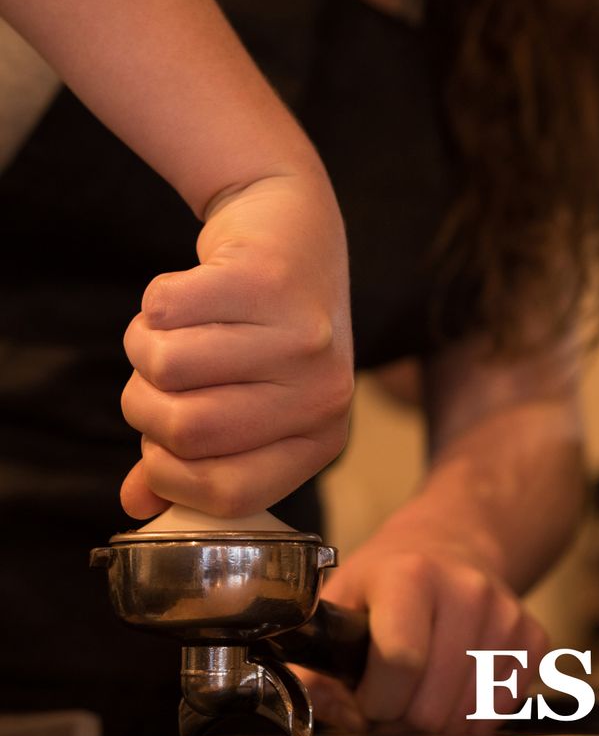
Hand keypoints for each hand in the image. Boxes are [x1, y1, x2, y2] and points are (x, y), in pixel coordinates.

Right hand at [119, 172, 353, 517]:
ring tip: (177, 328)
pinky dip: (155, 300)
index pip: (227, 494)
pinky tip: (192, 290)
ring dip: (146, 345)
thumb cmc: (263, 331)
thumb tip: (136, 506)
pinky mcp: (265, 279)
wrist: (293, 230)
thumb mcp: (250, 400)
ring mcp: (301, 336)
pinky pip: (163, 308)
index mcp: (323, 438)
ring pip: (166, 365)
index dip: (170, 475)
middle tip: (158, 376)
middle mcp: (324, 393)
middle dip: (145, 405)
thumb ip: (196, 457)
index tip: (158, 446)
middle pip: (187, 430)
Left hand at [302, 523, 548, 735]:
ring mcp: (506, 611)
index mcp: (410, 575)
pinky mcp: (533, 634)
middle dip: (404, 718)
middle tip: (394, 694)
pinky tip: (456, 684)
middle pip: (433, 705)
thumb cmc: (384, 582)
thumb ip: (317, 672)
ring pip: (468, 716)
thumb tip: (346, 721)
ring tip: (422, 688)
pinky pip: (502, 709)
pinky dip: (475, 714)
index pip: (400, 662)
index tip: (366, 695)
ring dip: (438, 721)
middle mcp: (467, 588)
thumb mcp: (338, 606)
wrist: (449, 543)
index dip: (375, 702)